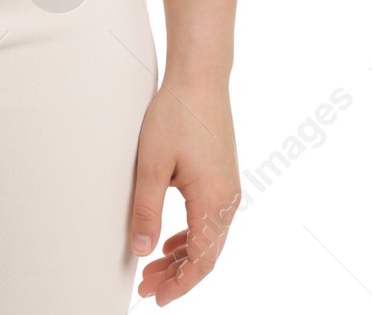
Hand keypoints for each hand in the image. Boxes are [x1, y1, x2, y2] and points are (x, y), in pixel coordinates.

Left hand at [131, 79, 240, 304]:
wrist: (200, 79)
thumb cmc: (176, 116)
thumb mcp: (151, 166)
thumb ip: (146, 211)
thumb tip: (143, 250)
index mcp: (213, 201)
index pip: (201, 261)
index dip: (180, 284)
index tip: (157, 298)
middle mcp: (228, 199)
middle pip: (206, 254)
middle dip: (177, 275)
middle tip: (148, 288)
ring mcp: (228, 188)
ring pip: (208, 238)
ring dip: (182, 256)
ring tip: (153, 269)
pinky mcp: (222, 177)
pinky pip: (209, 220)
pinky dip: (189, 236)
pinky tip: (169, 241)